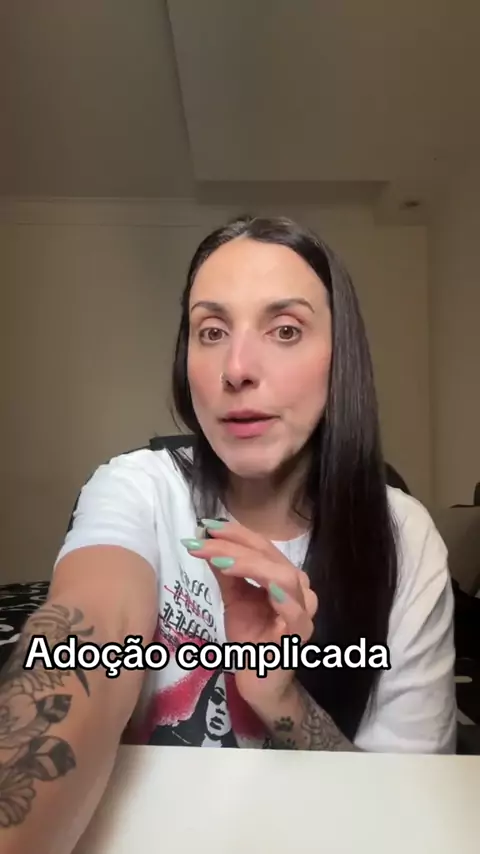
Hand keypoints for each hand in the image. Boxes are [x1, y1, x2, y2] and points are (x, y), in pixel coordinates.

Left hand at [181, 519, 317, 708]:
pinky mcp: (300, 635)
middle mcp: (299, 589)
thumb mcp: (234, 599)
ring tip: (221, 561)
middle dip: (235, 546)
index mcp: (284, 576)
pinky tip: (263, 588)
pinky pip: (295, 612)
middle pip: (270, 557)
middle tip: (203, 542)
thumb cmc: (250, 638)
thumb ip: (227, 571)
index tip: (206, 526)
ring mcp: (302, 611)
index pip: (262, 546)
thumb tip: (207, 541)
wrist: (259, 681)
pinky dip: (280, 597)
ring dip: (250, 565)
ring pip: (283, 577)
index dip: (236, 533)